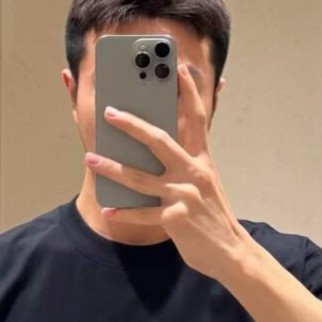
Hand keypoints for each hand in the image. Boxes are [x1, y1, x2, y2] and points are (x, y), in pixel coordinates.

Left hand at [84, 61, 251, 281]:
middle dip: (131, 124)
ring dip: (112, 168)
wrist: (230, 252)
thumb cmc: (213, 218)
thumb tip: (165, 150)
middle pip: (159, 140)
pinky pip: (143, 214)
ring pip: (141, 177)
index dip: (188, 92)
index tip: (177, 69)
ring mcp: (183, 195)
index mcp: (202, 161)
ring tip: (91, 159)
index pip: (197, 119)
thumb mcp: (206, 185)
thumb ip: (189, 165)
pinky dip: (124, 212)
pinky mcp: (175, 218)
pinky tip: (108, 210)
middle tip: (109, 112)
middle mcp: (193, 173)